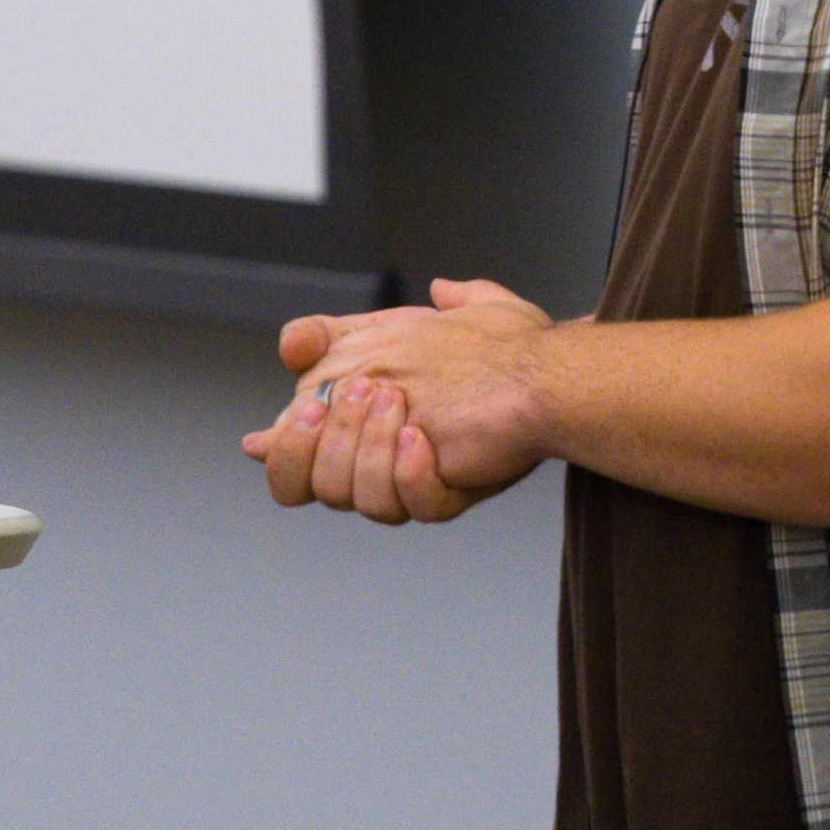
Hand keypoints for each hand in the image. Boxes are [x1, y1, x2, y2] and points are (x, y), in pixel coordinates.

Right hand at [241, 277, 556, 522]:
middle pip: (306, 487)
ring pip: (355, 499)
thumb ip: (339, 331)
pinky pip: (418, 507)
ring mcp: (409, 482)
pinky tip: (423, 440)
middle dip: (320, 441)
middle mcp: (371, 463)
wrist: (546, 362)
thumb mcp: (401, 323)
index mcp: (350, 428)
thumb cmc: (481, 342)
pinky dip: (411, 474)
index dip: (283, 447)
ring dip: (369, 449)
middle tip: (362, 392)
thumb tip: (292, 343)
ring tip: (400, 404)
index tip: (304, 409)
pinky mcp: (451, 493)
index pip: (288, 461)